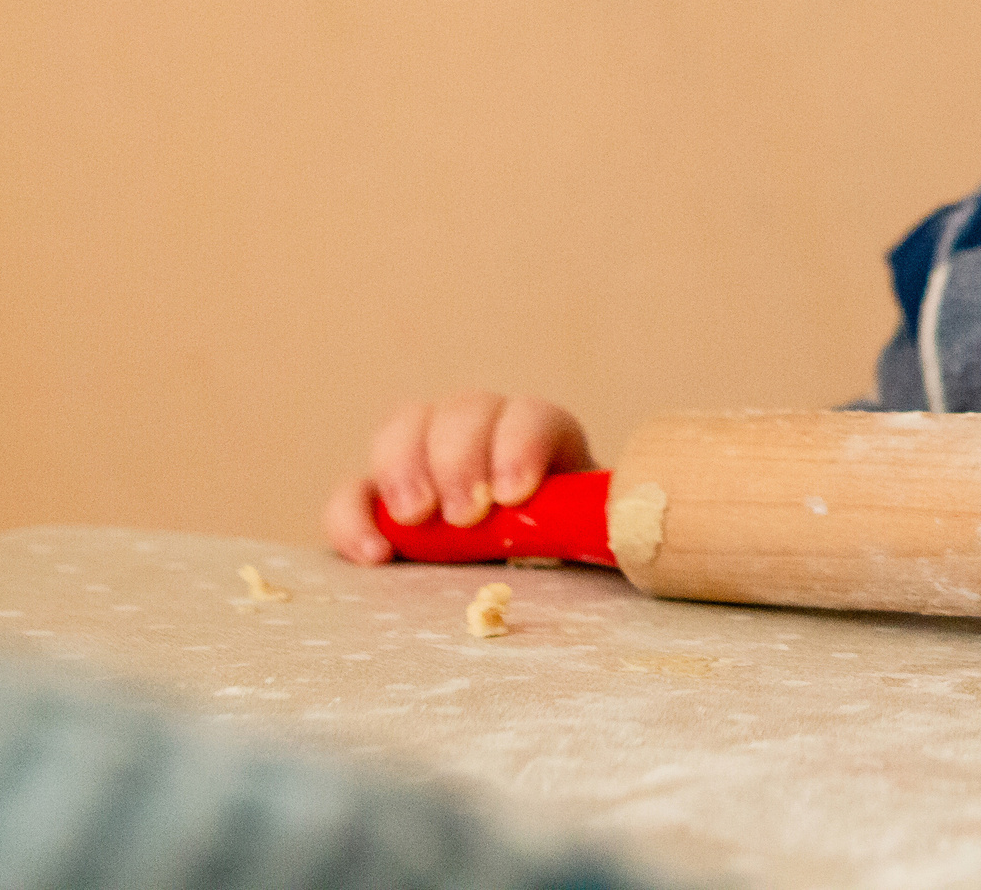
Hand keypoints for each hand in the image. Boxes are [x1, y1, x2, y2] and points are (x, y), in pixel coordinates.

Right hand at [322, 392, 594, 564]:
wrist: (530, 572)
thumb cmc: (565, 549)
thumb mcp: (587, 534)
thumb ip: (595, 527)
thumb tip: (628, 535)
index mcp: (543, 436)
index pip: (531, 415)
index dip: (520, 444)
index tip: (515, 494)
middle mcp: (482, 432)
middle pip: (464, 409)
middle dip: (460, 457)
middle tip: (465, 514)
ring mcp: (425, 457)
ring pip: (404, 425)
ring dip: (404, 467)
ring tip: (416, 520)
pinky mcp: (378, 497)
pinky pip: (352, 489)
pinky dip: (353, 514)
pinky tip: (374, 554)